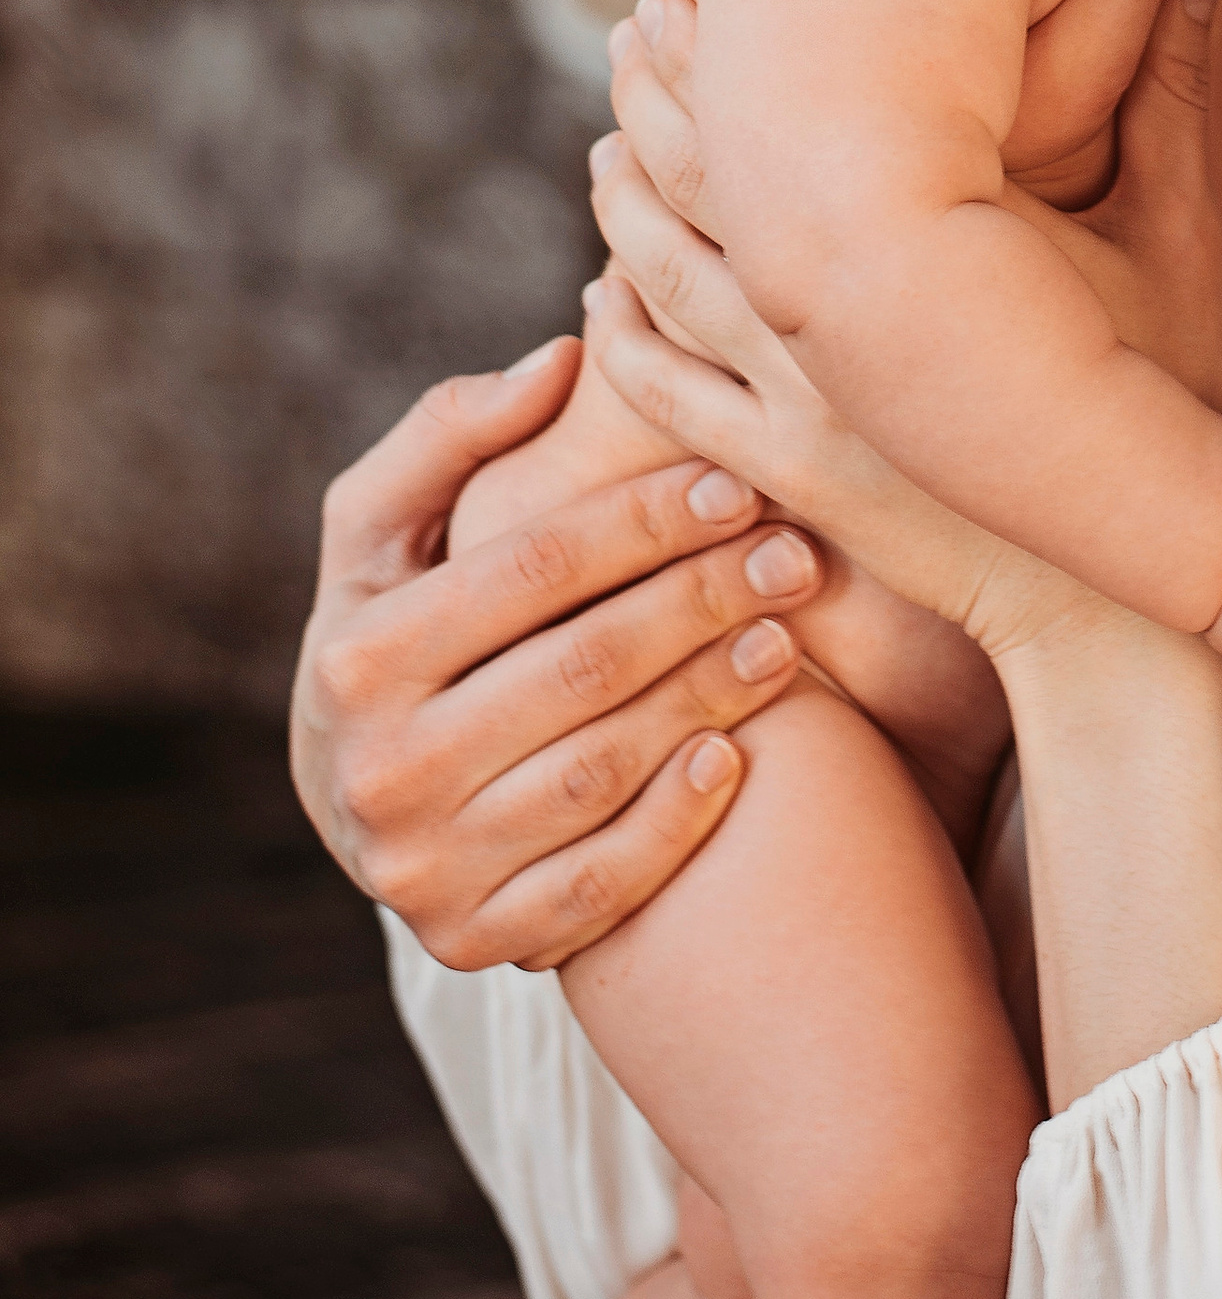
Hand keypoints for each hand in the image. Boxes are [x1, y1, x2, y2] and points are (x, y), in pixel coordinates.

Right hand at [290, 340, 824, 969]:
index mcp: (357, 654)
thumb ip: (449, 432)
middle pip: (582, 668)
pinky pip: (599, 884)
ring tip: (786, 635)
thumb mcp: (380, 526)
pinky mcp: (474, 940)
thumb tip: (560, 358)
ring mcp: (426, 869)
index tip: (735, 483)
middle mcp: (382, 771)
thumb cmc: (390, 622)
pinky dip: (675, 823)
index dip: (645, 519)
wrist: (350, 797)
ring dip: (710, 696)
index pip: (532, 570)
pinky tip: (737, 755)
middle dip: (703, 599)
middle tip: (793, 554)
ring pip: (602, 771)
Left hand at [595, 0, 1221, 650]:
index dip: (714, 54)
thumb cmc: (1165, 388)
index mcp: (918, 236)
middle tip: (625, 34)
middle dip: (653, 104)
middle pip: (700, 186)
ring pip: (668, 286)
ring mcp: (804, 401)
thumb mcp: (1178, 223)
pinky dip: (624, 342)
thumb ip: (1172, 79)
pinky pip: (672, 402)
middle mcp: (838, 314)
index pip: (777, 118)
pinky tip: (600, 300)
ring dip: (622, 210)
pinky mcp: (790, 475)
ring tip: (600, 147)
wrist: (1124, 576)